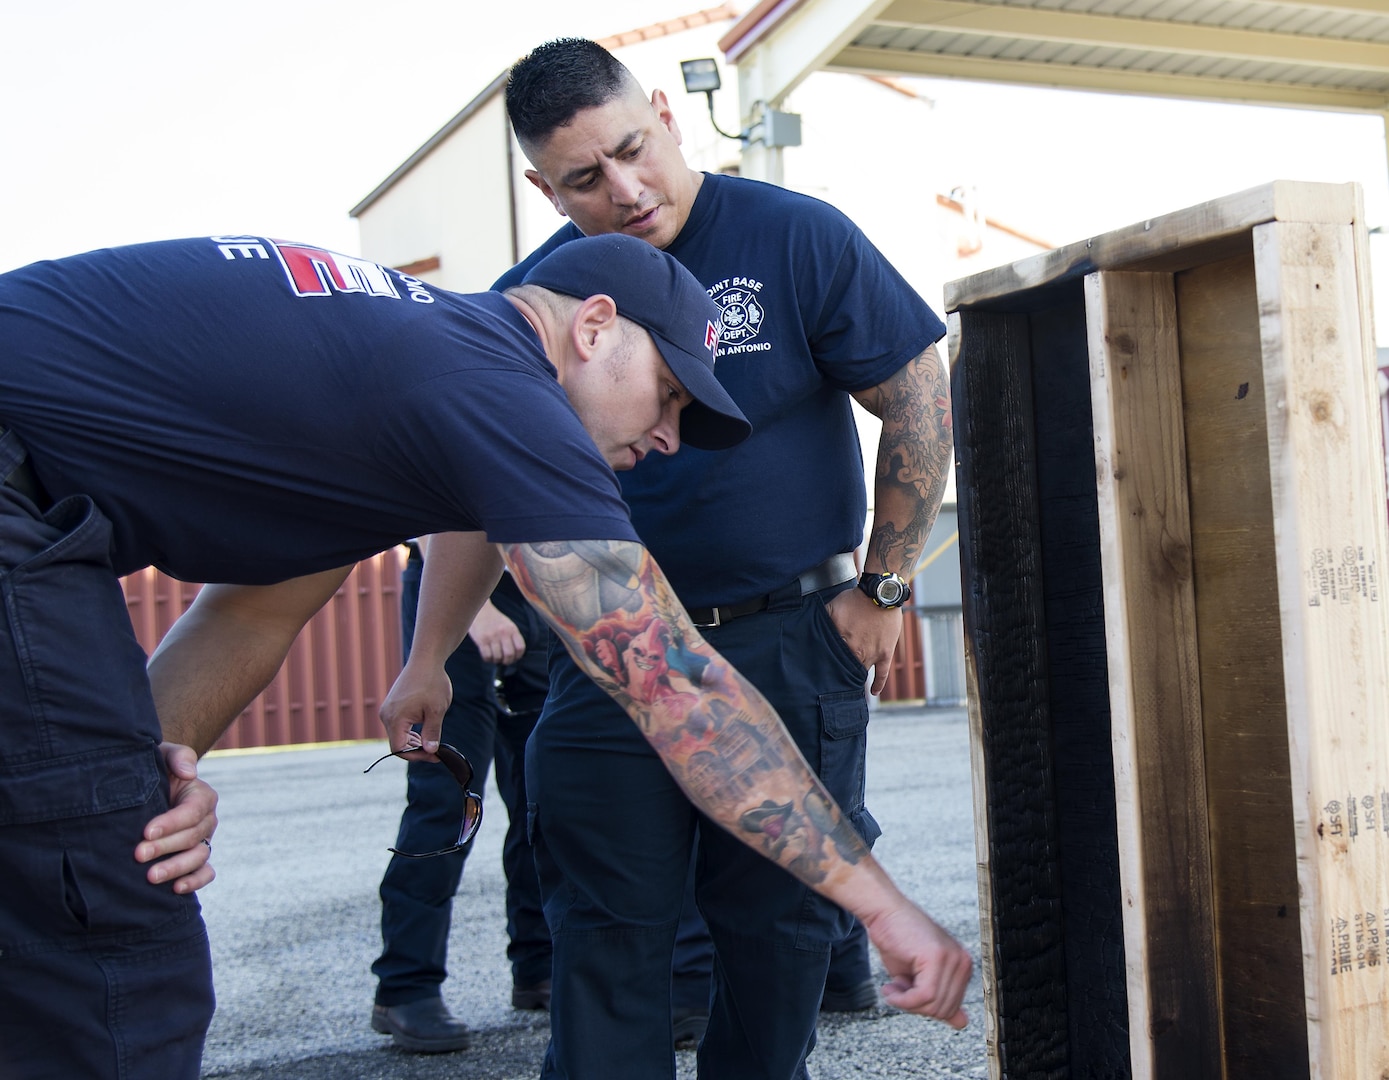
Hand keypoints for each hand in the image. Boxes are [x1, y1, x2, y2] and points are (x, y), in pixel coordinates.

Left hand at [135, 742, 217, 893]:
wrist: (146, 790)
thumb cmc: (153, 770)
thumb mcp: (163, 755)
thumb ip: (179, 757)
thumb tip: (189, 772)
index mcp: (202, 795)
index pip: (193, 811)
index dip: (172, 823)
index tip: (146, 832)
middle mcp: (206, 820)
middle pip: (194, 837)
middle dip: (166, 847)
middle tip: (138, 854)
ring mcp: (202, 841)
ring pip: (199, 857)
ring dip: (176, 868)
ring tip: (150, 877)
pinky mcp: (196, 859)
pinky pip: (205, 872)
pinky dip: (195, 881)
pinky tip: (175, 889)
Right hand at [380, 655, 453, 753]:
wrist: (425, 660)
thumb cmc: (432, 683)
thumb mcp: (436, 710)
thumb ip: (432, 733)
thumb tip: (430, 751)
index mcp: (395, 718)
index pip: (399, 749)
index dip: (416, 756)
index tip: (434, 755)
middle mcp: (386, 715)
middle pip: (397, 744)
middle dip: (416, 750)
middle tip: (435, 751)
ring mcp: (387, 710)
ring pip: (397, 735)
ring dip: (413, 742)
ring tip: (431, 741)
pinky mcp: (391, 706)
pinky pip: (397, 726)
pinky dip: (409, 732)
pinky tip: (423, 732)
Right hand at [467, 601, 524, 665]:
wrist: (480, 609)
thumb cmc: (494, 619)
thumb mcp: (507, 624)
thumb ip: (512, 637)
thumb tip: (515, 655)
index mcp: (512, 629)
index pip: (520, 648)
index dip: (518, 656)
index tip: (514, 658)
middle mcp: (503, 633)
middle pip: (509, 655)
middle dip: (507, 661)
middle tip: (503, 661)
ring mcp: (492, 637)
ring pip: (497, 657)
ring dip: (496, 661)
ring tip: (494, 657)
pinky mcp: (481, 640)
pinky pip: (487, 656)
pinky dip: (488, 659)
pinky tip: (487, 656)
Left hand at [823, 586, 903, 694]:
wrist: (880, 594)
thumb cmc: (856, 599)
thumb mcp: (832, 607)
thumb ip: (822, 621)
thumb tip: (808, 629)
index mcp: (842, 642)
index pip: (831, 660)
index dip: (826, 667)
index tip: (822, 673)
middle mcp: (856, 651)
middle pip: (846, 669)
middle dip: (839, 675)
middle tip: (834, 683)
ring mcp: (872, 654)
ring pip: (862, 672)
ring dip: (855, 679)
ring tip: (849, 687)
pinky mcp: (885, 653)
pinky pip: (882, 673)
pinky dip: (878, 684)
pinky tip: (873, 692)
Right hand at [864, 899, 971, 1026]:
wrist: (883, 912)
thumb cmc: (898, 939)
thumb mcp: (920, 976)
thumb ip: (941, 998)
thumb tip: (961, 1024)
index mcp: (963, 965)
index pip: (952, 1007)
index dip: (925, 1009)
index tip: (906, 997)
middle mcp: (963, 961)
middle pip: (944, 1009)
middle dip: (916, 1007)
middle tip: (896, 992)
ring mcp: (952, 958)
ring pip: (934, 1004)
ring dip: (906, 1003)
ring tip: (892, 988)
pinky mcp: (936, 956)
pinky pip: (924, 995)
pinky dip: (904, 999)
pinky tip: (890, 988)